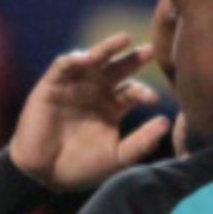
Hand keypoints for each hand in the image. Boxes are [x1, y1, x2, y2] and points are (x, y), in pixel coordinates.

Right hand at [5, 33, 168, 190]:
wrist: (45, 174)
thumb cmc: (82, 168)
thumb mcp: (118, 157)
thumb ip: (142, 142)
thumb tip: (167, 122)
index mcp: (112, 107)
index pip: (133, 90)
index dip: (144, 92)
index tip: (153, 99)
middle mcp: (95, 92)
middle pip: (117, 68)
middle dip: (133, 59)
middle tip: (149, 50)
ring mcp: (73, 86)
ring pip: (93, 60)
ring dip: (106, 48)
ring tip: (123, 39)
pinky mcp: (51, 86)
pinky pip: (63, 66)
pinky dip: (74, 59)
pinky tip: (87, 58)